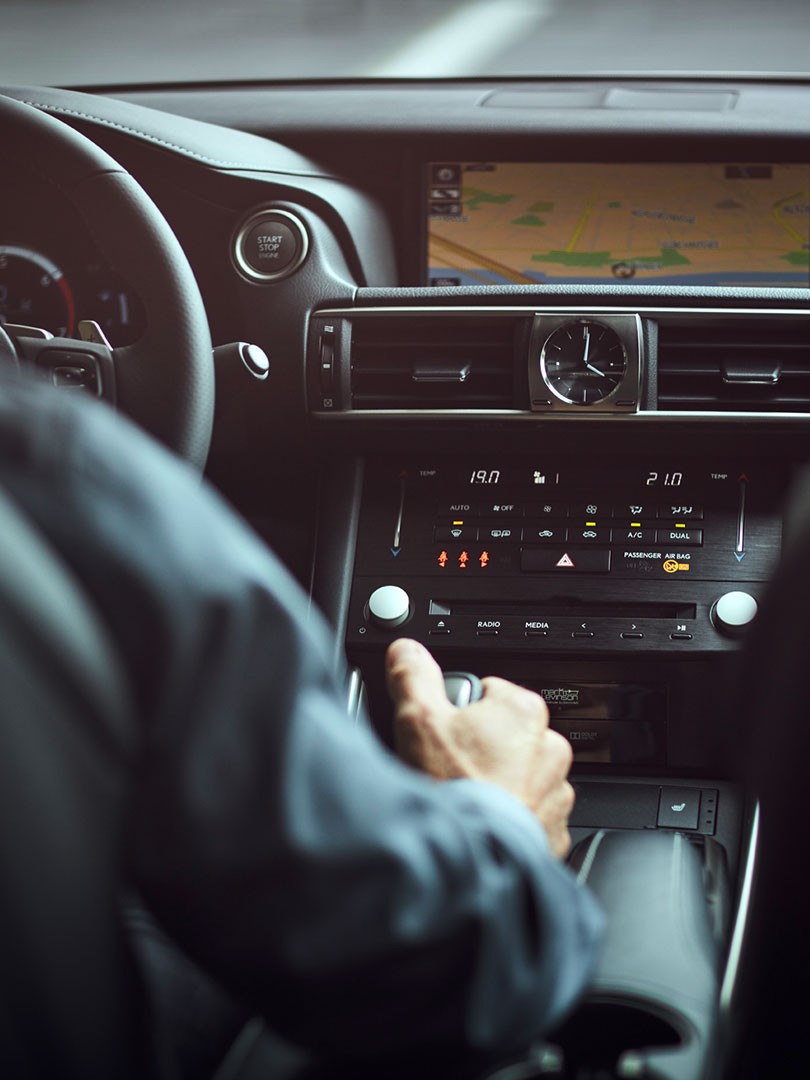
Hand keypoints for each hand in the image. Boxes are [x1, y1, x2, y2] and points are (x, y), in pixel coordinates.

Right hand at [385, 639, 574, 857]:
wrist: (471, 858)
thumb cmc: (451, 788)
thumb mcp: (418, 719)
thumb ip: (413, 675)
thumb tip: (407, 651)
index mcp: (523, 711)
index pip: (486, 692)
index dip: (457, 711)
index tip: (444, 732)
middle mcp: (550, 746)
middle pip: (503, 734)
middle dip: (479, 747)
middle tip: (449, 766)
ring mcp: (555, 790)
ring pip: (518, 774)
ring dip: (497, 782)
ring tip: (465, 795)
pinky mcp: (554, 828)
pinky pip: (529, 813)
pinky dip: (509, 815)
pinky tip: (482, 819)